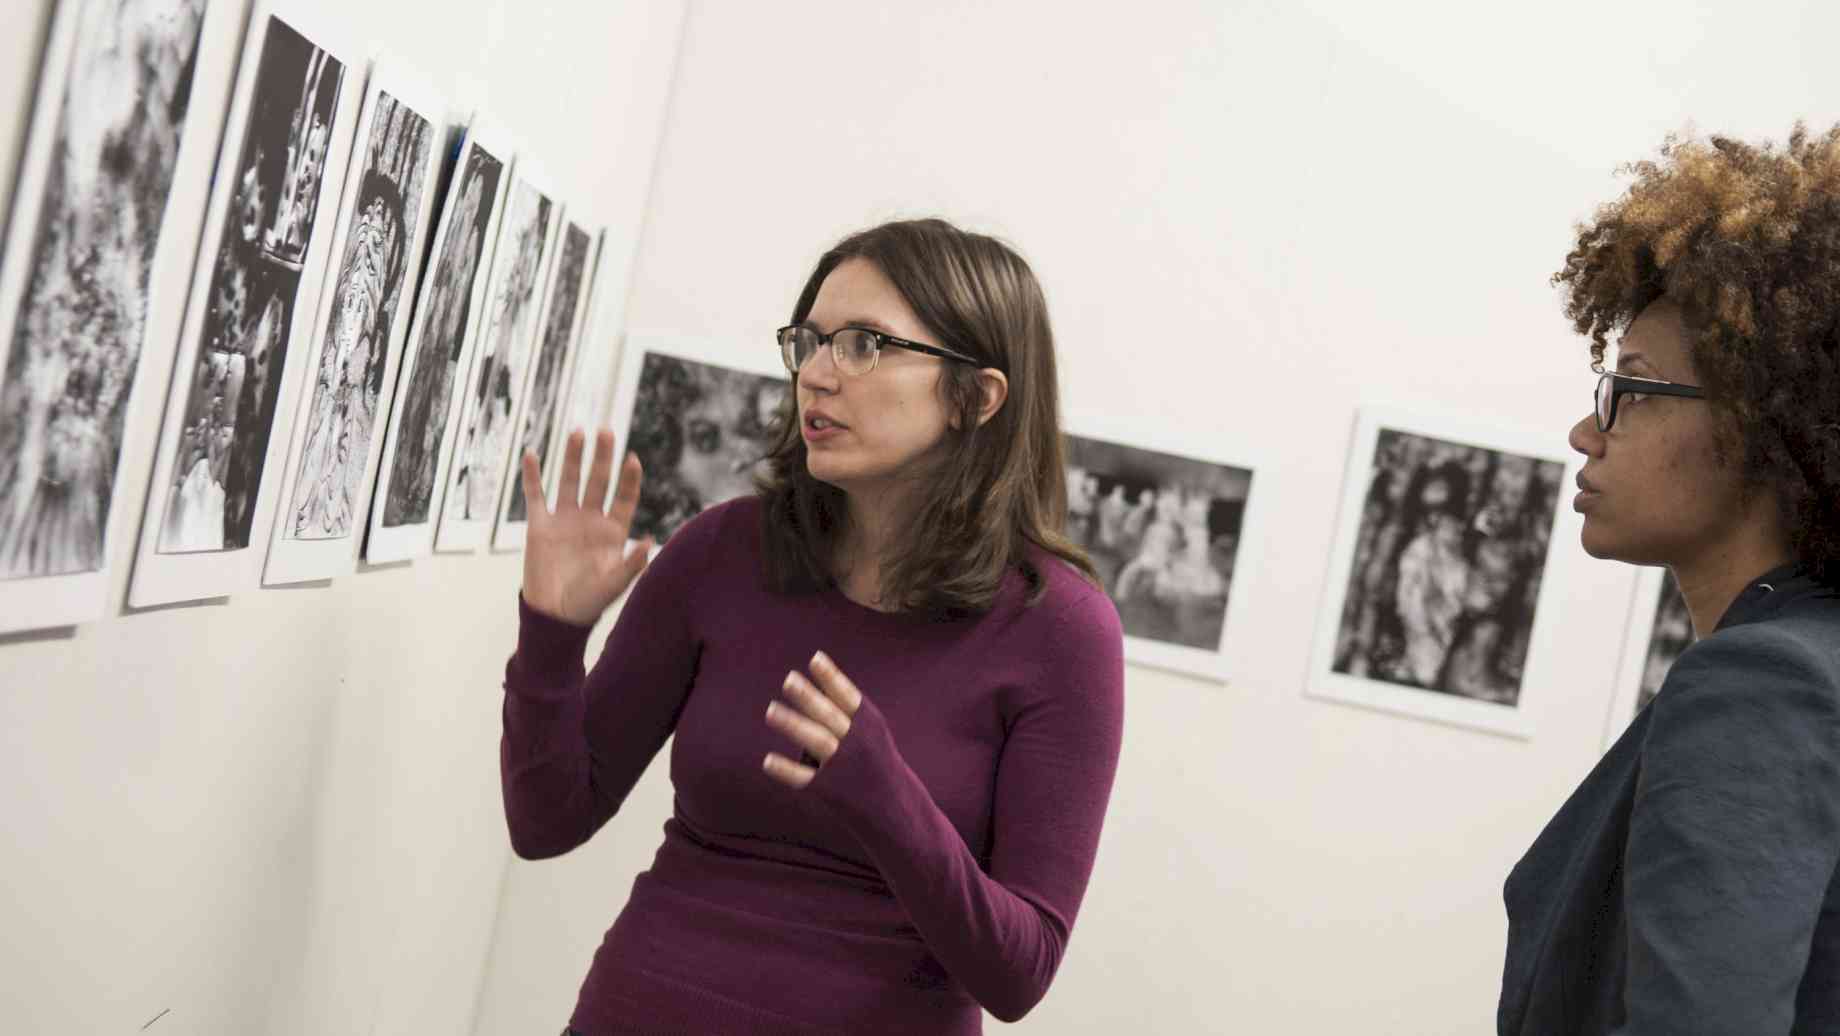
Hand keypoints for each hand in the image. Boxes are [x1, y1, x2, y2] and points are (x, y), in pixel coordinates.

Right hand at [519, 429, 651, 625]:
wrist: (554, 615)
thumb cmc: (589, 603)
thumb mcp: (614, 584)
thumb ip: (632, 564)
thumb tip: (652, 540)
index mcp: (612, 531)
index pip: (624, 497)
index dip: (629, 479)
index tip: (632, 459)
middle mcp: (590, 520)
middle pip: (598, 481)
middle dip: (602, 457)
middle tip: (606, 431)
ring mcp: (565, 520)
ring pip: (569, 481)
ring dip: (572, 457)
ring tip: (578, 432)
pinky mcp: (540, 525)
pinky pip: (535, 496)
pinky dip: (532, 476)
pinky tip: (531, 454)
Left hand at [763, 651, 863, 789]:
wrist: (893, 804)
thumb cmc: (875, 758)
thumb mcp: (870, 729)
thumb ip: (845, 705)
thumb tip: (819, 672)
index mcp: (868, 724)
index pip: (847, 696)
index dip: (832, 677)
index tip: (815, 659)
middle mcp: (858, 743)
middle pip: (829, 716)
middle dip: (809, 697)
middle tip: (789, 680)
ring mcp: (844, 767)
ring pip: (816, 742)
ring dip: (793, 725)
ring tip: (770, 710)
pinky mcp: (829, 790)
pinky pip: (804, 777)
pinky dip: (786, 769)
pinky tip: (767, 760)